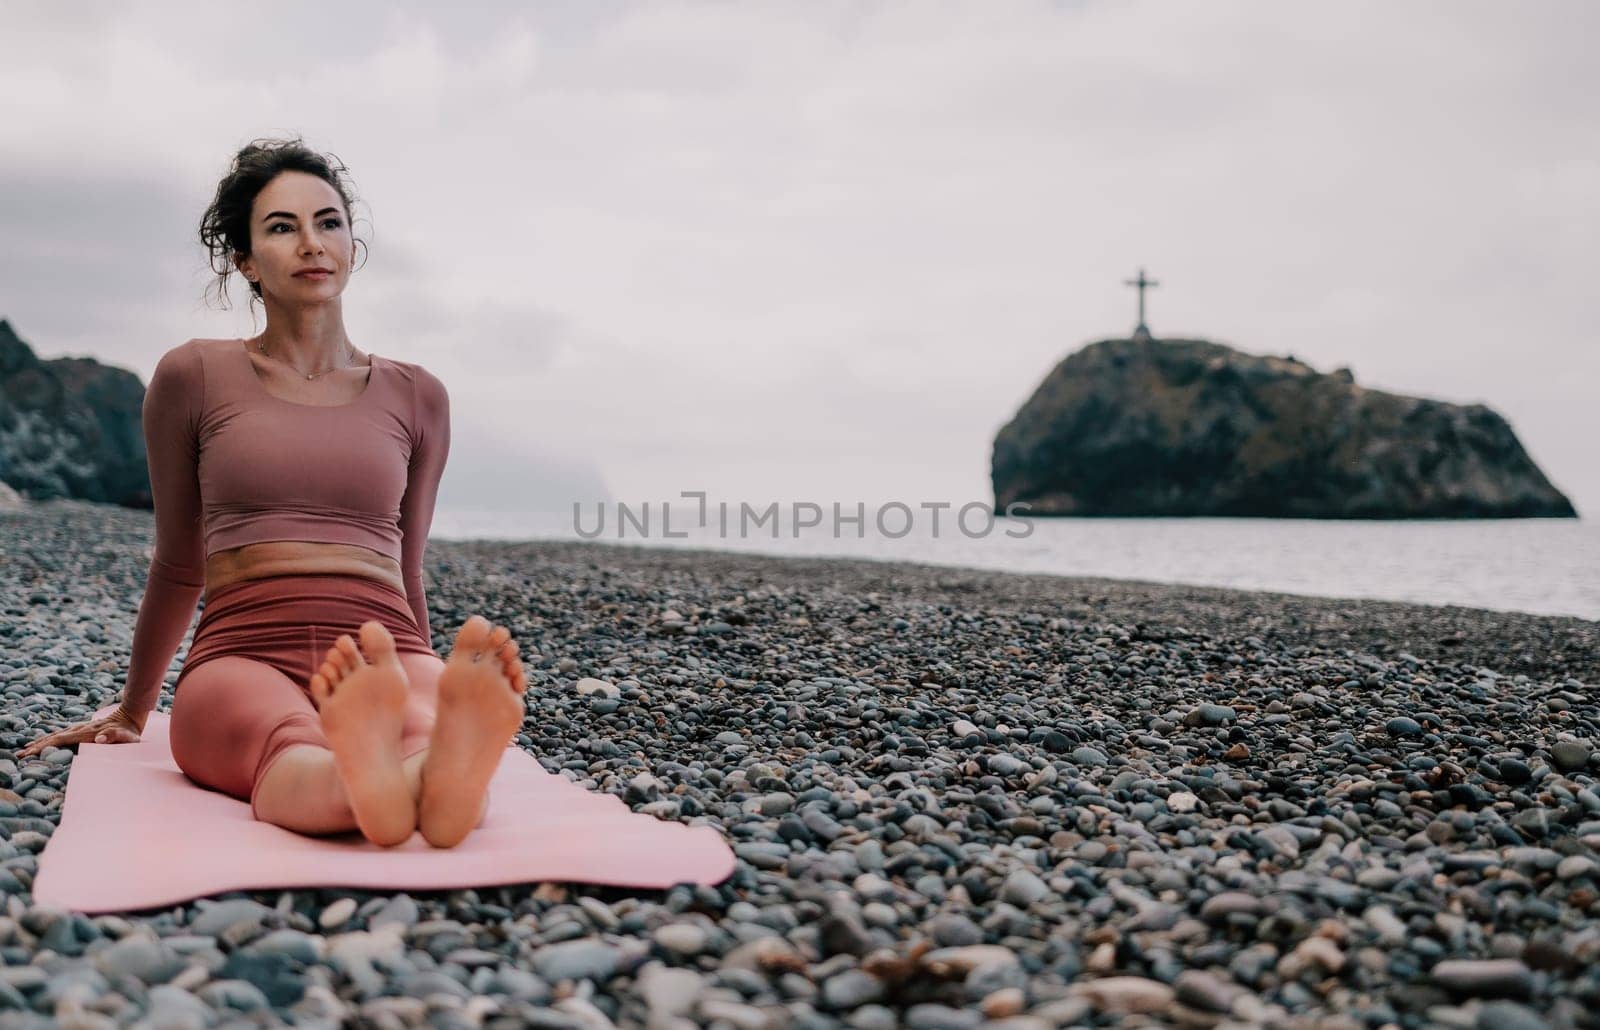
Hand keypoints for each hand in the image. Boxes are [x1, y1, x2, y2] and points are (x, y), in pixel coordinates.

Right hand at [16, 705, 144, 759]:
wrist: (131, 716)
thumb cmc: (130, 731)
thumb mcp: (128, 736)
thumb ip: (115, 736)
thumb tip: (99, 739)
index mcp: (87, 733)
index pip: (61, 740)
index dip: (45, 746)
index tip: (31, 753)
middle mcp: (80, 729)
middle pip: (54, 737)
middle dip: (36, 746)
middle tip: (20, 755)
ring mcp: (80, 728)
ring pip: (55, 735)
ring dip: (40, 742)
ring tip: (24, 749)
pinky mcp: (81, 729)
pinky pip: (61, 735)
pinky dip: (49, 739)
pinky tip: (42, 742)